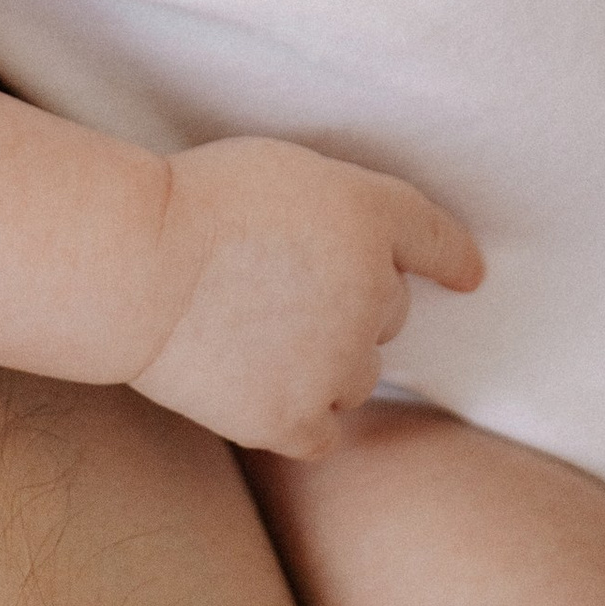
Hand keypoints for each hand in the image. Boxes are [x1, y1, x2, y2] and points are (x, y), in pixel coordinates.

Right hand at [128, 135, 482, 461]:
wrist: (135, 265)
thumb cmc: (195, 204)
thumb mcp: (286, 173)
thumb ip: (341, 212)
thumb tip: (363, 258)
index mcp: (368, 217)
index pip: (432, 238)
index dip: (453, 257)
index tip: (469, 274)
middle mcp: (368, 291)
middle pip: (389, 312)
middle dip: (351, 303)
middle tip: (280, 288)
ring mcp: (334, 363)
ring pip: (359, 375)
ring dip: (327, 362)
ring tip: (257, 335)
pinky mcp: (292, 417)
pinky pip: (325, 432)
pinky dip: (303, 418)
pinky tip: (268, 396)